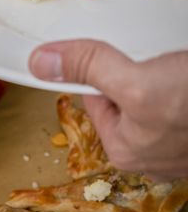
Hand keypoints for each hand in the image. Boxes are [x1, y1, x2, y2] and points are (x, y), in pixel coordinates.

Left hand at [29, 39, 187, 180]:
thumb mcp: (136, 81)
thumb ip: (88, 69)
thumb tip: (39, 63)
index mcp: (125, 150)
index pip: (93, 97)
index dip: (101, 70)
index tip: (116, 55)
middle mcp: (151, 155)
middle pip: (122, 94)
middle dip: (135, 72)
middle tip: (161, 64)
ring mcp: (180, 145)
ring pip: (152, 94)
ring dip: (162, 74)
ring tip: (180, 69)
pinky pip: (175, 98)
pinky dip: (179, 80)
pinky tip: (187, 74)